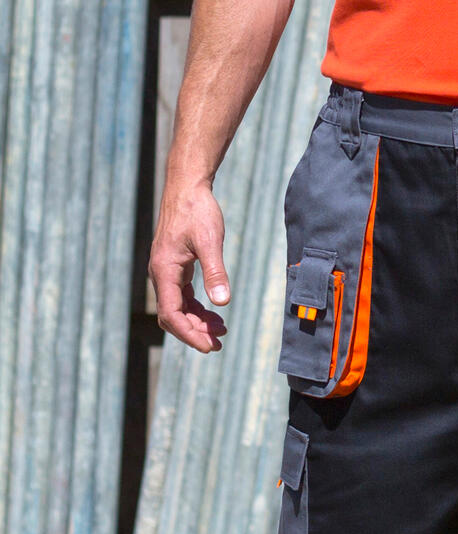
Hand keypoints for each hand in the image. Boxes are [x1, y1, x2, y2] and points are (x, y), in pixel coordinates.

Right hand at [149, 181, 230, 352]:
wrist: (187, 187)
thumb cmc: (197, 210)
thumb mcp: (210, 242)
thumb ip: (215, 273)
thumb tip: (222, 303)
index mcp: (164, 270)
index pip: (171, 314)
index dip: (189, 334)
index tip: (208, 346)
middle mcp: (161, 274)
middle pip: (173, 316)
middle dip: (194, 332)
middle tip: (219, 343)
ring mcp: (167, 272)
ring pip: (178, 308)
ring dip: (198, 322)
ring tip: (222, 331)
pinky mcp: (175, 267)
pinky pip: (182, 296)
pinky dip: (197, 309)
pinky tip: (214, 314)